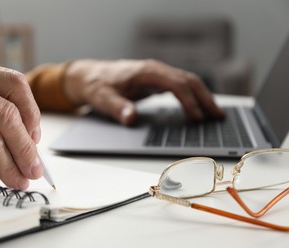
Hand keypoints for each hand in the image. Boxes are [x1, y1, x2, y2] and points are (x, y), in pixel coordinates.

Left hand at [64, 59, 224, 124]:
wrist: (89, 76)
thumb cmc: (97, 86)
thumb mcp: (103, 98)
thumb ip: (117, 108)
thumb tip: (130, 118)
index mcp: (146, 72)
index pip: (176, 84)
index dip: (189, 101)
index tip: (198, 118)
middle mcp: (155, 70)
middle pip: (188, 80)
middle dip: (205, 98)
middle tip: (218, 116)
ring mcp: (157, 74)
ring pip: (187, 82)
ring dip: (203, 96)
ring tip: (216, 114)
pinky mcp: (155, 81)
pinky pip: (180, 86)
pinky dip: (192, 96)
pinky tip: (198, 108)